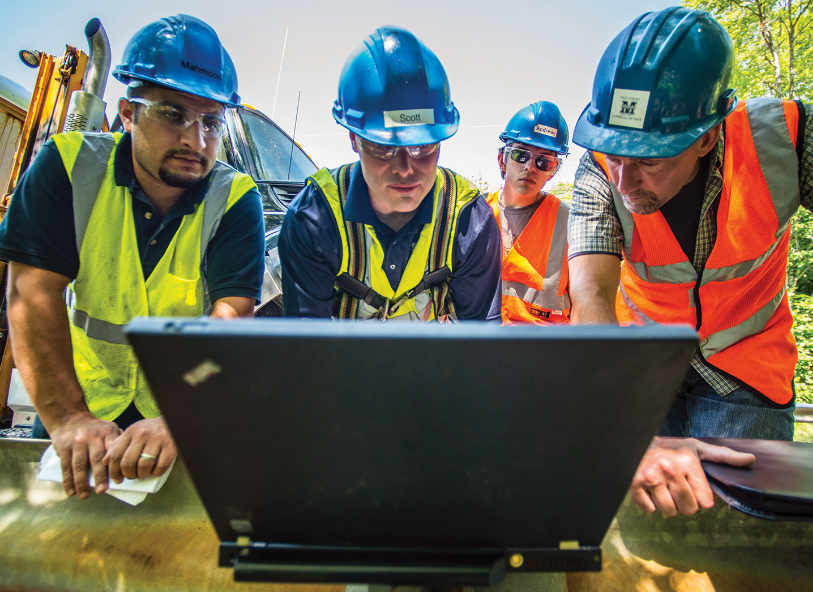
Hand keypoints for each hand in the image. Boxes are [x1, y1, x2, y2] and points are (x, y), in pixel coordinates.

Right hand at [49, 413, 121, 499]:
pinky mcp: (63, 448)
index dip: (116, 466)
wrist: (70, 418)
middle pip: (96, 459)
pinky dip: (68, 481)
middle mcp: (92, 437)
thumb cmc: (94, 428)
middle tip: (102, 491)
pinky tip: (71, 491)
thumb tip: (129, 461)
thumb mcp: (108, 428)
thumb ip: (117, 443)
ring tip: (84, 496)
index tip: (119, 479)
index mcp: (107, 432)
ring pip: (79, 465)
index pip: (113, 450)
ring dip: (81, 483)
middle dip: (100, 476)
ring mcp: (77, 442)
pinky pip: (65, 467)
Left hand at [103, 417, 176, 481]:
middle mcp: (142, 435)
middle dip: (128, 475)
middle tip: (131, 477)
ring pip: (143, 466)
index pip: (116, 455)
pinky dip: (156, 473)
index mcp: (131, 432)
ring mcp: (157, 440)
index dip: (113, 471)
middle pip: (127, 463)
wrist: (172, 420)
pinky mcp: (170, 446)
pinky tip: (155, 471)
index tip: (117, 479)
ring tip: (143, 474)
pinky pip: (161, 466)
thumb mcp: (133, 432)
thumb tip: (105, 461)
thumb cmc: (150, 429)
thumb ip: (118, 445)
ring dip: (142, 475)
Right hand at [630, 437, 755, 515]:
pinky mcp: (634, 485)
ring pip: (669, 512)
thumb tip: (751, 460)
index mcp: (687, 462)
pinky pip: (650, 509)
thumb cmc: (671, 448)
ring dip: (668, 504)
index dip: (700, 497)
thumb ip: (724, 456)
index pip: (705, 502)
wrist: (638, 441)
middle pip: (688, 509)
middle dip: (685, 502)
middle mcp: (669, 470)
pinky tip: (650, 489)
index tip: (692, 485)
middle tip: (677, 488)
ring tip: (665, 488)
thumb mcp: (697, 448)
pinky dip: (650, 504)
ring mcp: (650, 478)